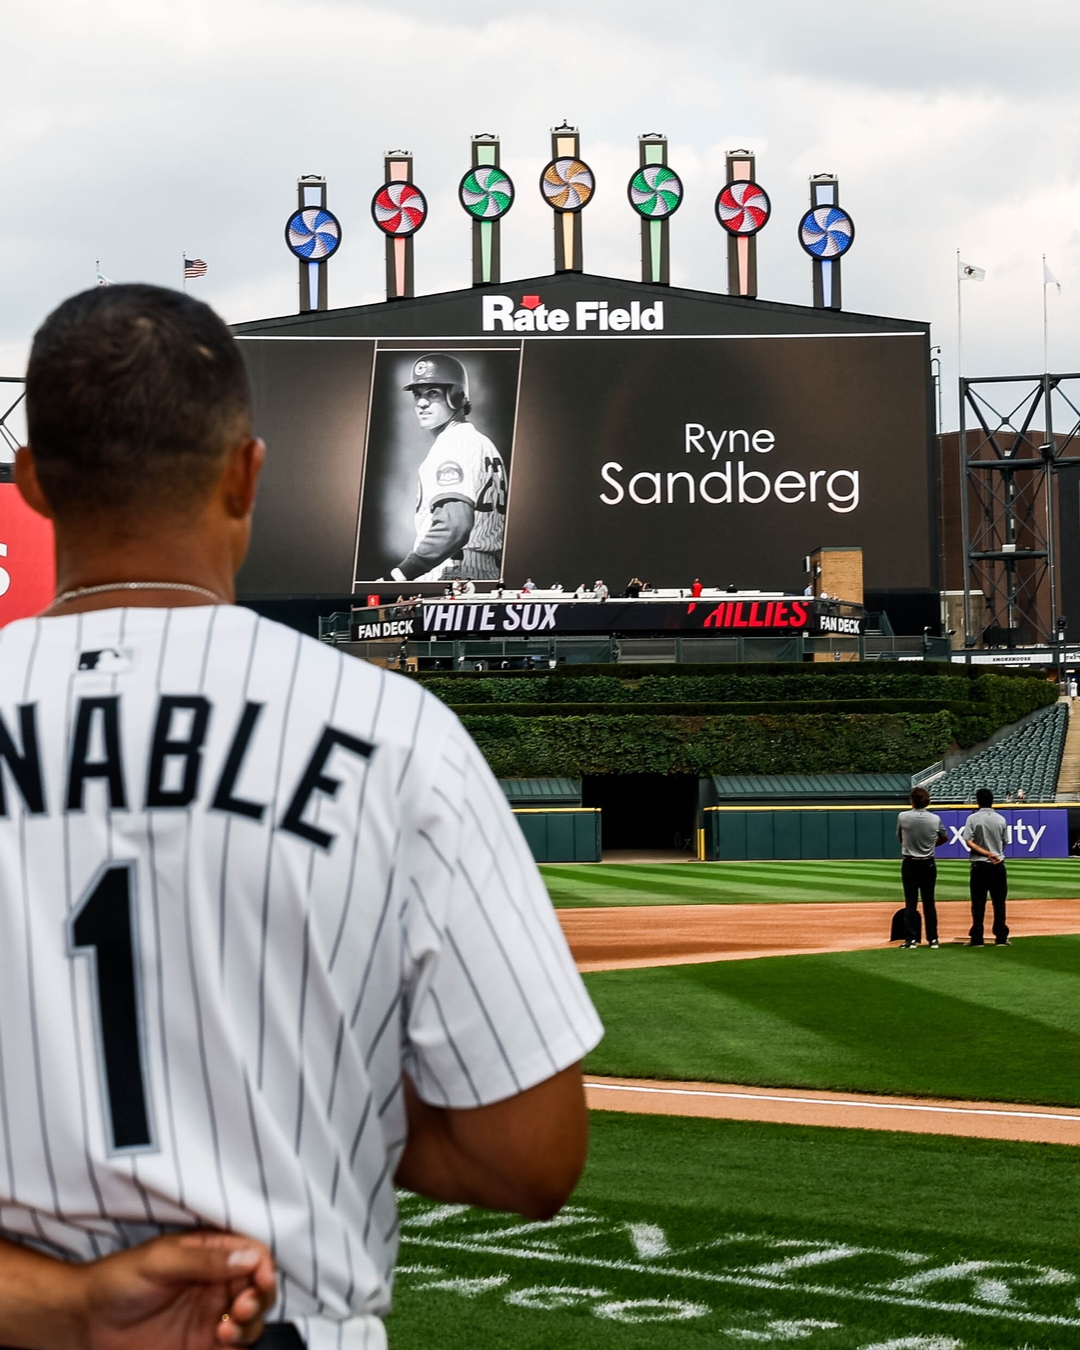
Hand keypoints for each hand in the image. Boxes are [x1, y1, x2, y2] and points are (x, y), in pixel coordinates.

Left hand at [73, 1232, 276, 1349]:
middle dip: (259, 1299)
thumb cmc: (118, 1280)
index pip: (253, 1255)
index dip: (263, 1267)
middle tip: (242, 1308)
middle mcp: (216, 1285)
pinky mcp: (200, 1347)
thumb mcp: (162, 1261)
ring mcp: (209, 1318)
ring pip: (251, 1321)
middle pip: (259, 1289)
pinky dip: (237, 1348)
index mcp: (211, 1255)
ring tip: (227, 1331)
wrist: (84, 1322)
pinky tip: (222, 1343)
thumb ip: (205, 1261)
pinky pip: (232, 1349)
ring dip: (250, 1326)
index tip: (260, 1281)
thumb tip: (249, 1256)